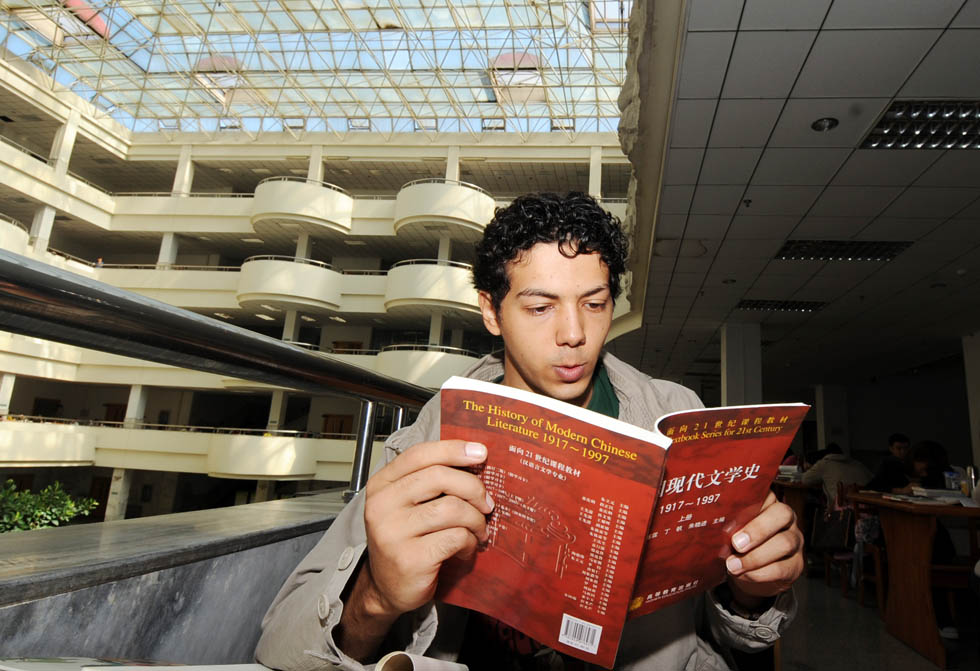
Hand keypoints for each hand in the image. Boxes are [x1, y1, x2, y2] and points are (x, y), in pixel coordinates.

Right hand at [362, 439, 494, 614]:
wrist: (387, 589)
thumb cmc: (405, 540)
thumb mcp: (408, 504)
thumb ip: (430, 481)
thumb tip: (474, 459)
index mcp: (381, 485)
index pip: (419, 455)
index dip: (453, 449)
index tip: (481, 452)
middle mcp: (382, 505)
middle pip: (439, 477)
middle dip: (473, 488)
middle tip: (487, 504)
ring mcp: (393, 533)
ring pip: (452, 508)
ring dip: (476, 519)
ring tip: (479, 531)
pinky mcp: (411, 558)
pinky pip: (456, 537)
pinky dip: (470, 542)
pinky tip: (467, 548)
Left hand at [723, 491, 802, 608]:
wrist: (751, 572)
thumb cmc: (738, 544)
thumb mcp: (731, 528)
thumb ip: (726, 522)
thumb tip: (708, 523)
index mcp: (767, 502)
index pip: (766, 492)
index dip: (751, 501)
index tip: (730, 513)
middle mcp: (785, 518)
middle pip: (782, 514)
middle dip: (757, 529)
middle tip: (736, 543)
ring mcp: (794, 540)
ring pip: (784, 543)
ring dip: (755, 556)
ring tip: (733, 565)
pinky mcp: (796, 565)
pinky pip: (782, 568)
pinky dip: (759, 573)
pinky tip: (743, 574)